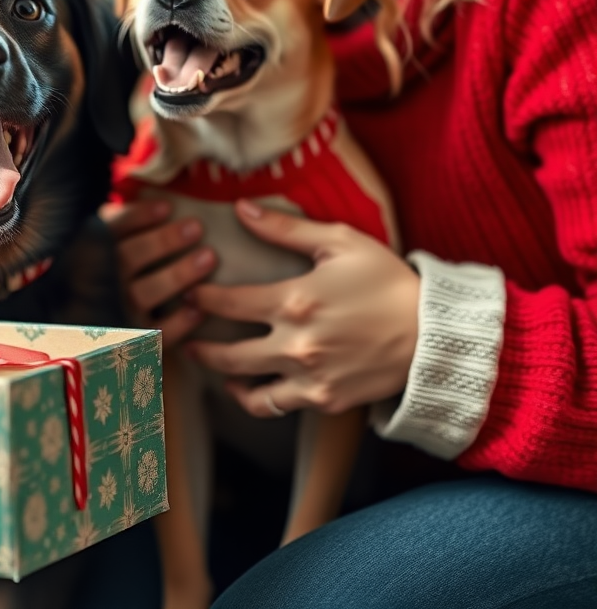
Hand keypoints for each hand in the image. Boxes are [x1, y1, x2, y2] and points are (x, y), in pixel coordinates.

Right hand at [99, 200, 215, 344]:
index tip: (167, 206)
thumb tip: (145, 191)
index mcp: (87, 257)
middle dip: (163, 241)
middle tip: (196, 227)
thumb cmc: (109, 282)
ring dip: (178, 275)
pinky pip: (156, 335)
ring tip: (210, 257)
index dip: (137, 217)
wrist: (92, 345)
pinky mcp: (133, 345)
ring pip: (144, 294)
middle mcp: (96, 285)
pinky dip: (179, 322)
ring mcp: (114, 315)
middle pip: (128, 259)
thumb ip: (116, 225)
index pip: (108, 231)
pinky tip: (200, 308)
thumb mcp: (103, 250)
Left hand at [185, 201, 419, 416]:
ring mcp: (309, 378)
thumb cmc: (387, 281)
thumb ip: (284, 228)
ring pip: (246, 388)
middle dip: (196, 342)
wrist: (435, 333)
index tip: (187, 293)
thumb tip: (241, 209)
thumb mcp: (339, 242)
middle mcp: (295, 344)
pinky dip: (254, 399)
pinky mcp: (325, 401)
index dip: (199, 298)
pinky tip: (245, 387)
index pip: (226, 303)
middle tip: (181, 332)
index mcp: (294, 300)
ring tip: (205, 361)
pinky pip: (276, 407)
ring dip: (219, 375)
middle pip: (226, 353)